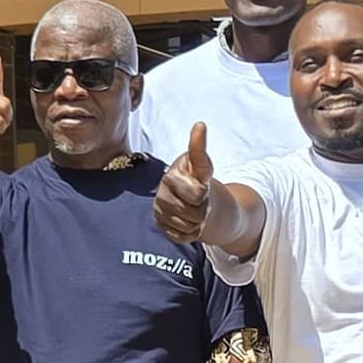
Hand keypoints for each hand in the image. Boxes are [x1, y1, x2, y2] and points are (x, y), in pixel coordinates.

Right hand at [152, 123, 212, 243]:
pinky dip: (191, 232)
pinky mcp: (160, 226)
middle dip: (203, 208)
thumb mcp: (202, 165)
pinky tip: (188, 220)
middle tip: (201, 200)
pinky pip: (182, 236)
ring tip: (195, 209)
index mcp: (171, 176)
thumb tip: (199, 125)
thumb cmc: (197, 178)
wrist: (193, 199)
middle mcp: (161, 193)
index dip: (203, 193)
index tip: (203, 188)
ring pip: (189, 226)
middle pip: (195, 212)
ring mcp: (159, 211)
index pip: (196, 193)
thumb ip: (199, 150)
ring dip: (198, 221)